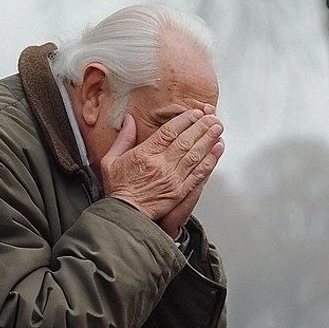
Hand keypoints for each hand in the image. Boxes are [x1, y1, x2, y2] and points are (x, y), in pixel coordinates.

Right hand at [101, 108, 223, 222]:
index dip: (185, 120)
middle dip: (202, 126)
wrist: (125, 214)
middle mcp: (161, 165)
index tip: (195, 113)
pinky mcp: (180, 191)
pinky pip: (198, 173)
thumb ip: (123, 138)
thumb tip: (129, 119)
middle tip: (212, 117)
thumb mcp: (111, 160)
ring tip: (218, 128)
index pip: (169, 132)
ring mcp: (173, 179)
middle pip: (186, 141)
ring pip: (195, 155)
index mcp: (145, 154)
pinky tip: (217, 150)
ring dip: (208, 140)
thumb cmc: (118, 189)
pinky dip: (210, 160)